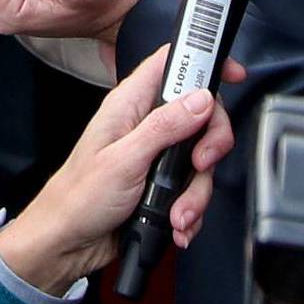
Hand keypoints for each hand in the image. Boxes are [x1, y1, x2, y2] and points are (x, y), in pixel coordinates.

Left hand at [0, 43, 237, 292]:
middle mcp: (145, 124)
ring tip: (178, 214)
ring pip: (200, 159)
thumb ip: (164, 126)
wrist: (68, 242)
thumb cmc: (80, 196)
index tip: (235, 75)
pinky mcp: (162, 183)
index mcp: (129, 104)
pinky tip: (177, 225)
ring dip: (197, 192)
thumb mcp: (125, 159)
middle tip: (201, 164)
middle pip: (201, 114)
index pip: (171, 64)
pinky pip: (193, 189)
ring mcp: (156, 154)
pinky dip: (191, 210)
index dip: (204, 61)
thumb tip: (201, 98)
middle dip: (210, 144)